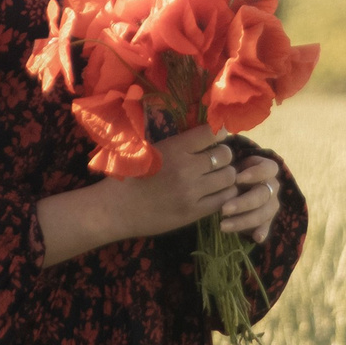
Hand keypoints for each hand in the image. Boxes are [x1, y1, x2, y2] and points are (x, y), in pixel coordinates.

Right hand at [35, 126, 255, 266]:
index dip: (219, 133)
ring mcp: (192, 192)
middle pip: (225, 155)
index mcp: (175, 148)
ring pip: (230, 178)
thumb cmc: (130, 176)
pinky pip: (224, 200)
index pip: (212, 133)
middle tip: (218, 160)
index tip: (217, 137)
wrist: (115, 209)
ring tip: (219, 177)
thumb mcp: (152, 149)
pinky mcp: (194, 212)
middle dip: (224, 155)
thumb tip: (208, 133)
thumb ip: (179, 143)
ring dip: (228, 175)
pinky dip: (225, 194)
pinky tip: (217, 193)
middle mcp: (187, 168)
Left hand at [219, 154, 282, 242]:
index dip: (255, 174)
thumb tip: (223, 164)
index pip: (269, 169)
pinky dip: (263, 231)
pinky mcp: (267, 219)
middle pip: (264, 194)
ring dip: (245, 220)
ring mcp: (271, 203)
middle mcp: (272, 186)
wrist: (230, 185)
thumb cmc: (229, 171)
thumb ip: (228, 164)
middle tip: (223, 209)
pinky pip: (267, 225)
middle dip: (244, 202)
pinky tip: (256, 237)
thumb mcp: (229, 163)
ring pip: (264, 212)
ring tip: (223, 226)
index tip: (237, 178)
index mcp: (267, 169)